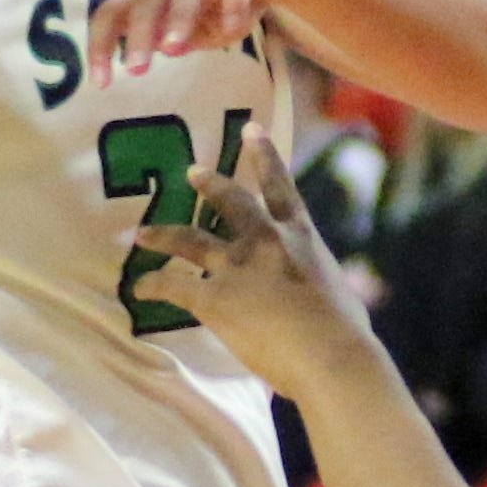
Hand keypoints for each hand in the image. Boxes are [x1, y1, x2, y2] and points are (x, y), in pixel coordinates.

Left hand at [91, 0, 319, 83]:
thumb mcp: (203, 18)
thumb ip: (185, 35)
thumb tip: (165, 51)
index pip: (116, 10)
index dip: (102, 44)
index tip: (102, 83)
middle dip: (139, 31)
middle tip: (136, 70)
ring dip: (178, 16)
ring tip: (173, 49)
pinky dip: (233, 3)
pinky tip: (234, 30)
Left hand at [141, 129, 381, 392]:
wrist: (329, 356)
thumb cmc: (346, 333)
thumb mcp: (338, 292)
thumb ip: (317, 283)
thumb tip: (319, 297)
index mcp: (302, 237)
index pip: (281, 187)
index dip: (265, 155)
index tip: (250, 130)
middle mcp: (265, 241)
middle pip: (229, 201)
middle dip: (208, 183)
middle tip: (191, 172)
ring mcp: (236, 266)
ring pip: (188, 239)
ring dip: (162, 234)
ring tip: (142, 233)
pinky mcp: (214, 298)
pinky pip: (172, 286)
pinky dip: (152, 286)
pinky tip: (139, 288)